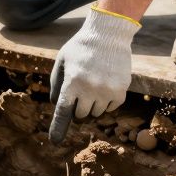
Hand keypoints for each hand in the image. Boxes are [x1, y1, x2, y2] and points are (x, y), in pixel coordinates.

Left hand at [49, 7, 140, 143]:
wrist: (109, 34)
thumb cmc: (81, 48)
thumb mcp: (62, 61)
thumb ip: (56, 84)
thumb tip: (57, 106)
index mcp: (72, 82)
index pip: (63, 111)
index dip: (58, 127)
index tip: (55, 141)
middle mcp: (90, 89)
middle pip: (80, 115)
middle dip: (77, 108)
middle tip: (79, 93)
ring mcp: (107, 91)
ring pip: (96, 113)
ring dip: (92, 104)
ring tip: (92, 84)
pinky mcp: (121, 91)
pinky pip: (110, 108)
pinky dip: (106, 101)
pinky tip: (105, 84)